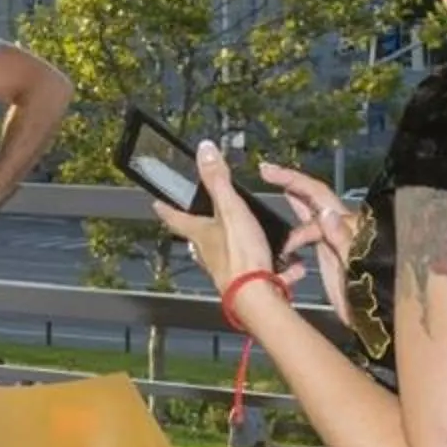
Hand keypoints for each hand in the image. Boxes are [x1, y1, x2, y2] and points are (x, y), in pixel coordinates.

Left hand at [148, 140, 297, 301]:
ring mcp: (228, 270)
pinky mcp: (250, 282)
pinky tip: (289, 263)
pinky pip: (263, 268)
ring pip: (231, 253)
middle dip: (204, 227)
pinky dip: (276, 264)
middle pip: (201, 238)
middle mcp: (210, 253)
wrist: (258, 295)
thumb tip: (204, 151)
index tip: (157, 203)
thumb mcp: (230, 209)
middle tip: (206, 218)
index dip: (166, 209)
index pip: (175, 218)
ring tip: (255, 237)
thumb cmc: (240, 255)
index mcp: (201, 234)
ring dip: (244, 244)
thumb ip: (218, 180)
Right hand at [259, 162, 356, 323]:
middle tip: (266, 171)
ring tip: (273, 181)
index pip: (318, 200)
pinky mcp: (331, 251)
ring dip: (294, 195)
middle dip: (292, 181)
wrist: (373, 320)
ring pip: (313, 209)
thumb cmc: (367, 296)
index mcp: (348, 227)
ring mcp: (337, 238)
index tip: (272, 185)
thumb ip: (343, 240)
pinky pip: (312, 228)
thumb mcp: (356, 268)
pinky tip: (287, 215)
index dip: (295, 188)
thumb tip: (326, 213)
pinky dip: (297, 221)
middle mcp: (342, 227)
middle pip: (316, 196)